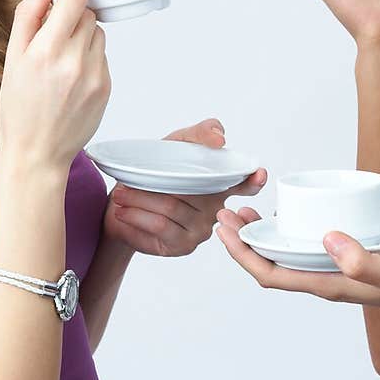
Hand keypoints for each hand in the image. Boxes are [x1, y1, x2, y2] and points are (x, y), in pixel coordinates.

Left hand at [102, 119, 266, 256]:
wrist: (120, 209)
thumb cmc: (152, 174)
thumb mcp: (173, 145)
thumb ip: (199, 134)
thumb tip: (220, 138)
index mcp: (218, 184)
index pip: (244, 183)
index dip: (253, 179)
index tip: (259, 174)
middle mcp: (215, 208)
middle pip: (189, 194)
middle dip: (153, 188)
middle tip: (125, 186)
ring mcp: (201, 230)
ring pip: (170, 210)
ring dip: (139, 202)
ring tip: (120, 196)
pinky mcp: (183, 246)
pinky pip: (160, 228)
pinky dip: (137, 218)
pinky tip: (124, 213)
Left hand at [214, 205, 379, 320]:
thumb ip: (361, 259)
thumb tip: (328, 239)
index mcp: (327, 283)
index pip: (271, 274)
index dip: (243, 254)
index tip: (226, 230)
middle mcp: (325, 278)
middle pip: (272, 264)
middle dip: (245, 242)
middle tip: (228, 213)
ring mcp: (334, 270)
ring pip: (288, 256)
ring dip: (264, 237)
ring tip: (249, 212)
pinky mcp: (346, 259)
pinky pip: (308, 248)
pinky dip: (291, 232)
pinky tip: (293, 214)